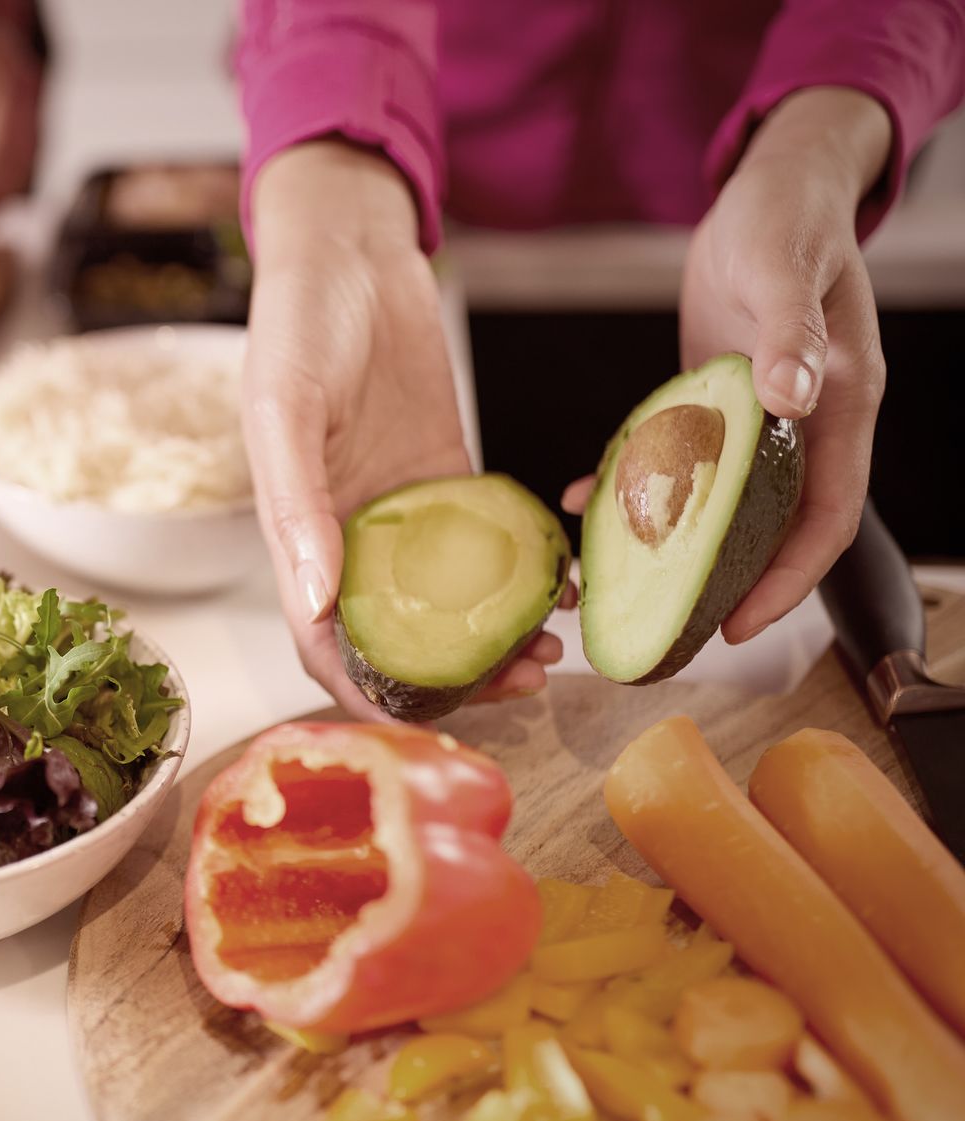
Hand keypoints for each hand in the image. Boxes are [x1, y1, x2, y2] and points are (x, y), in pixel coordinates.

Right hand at [247, 142, 566, 721]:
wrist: (349, 246)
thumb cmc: (298, 316)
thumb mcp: (285, 404)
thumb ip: (294, 502)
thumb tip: (314, 597)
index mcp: (295, 530)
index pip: (321, 639)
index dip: (364, 689)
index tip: (421, 719)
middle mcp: (348, 533)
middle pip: (393, 635)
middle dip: (453, 677)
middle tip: (524, 683)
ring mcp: (399, 508)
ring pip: (445, 602)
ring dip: (493, 636)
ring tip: (554, 649)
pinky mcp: (443, 473)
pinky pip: (484, 540)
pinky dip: (520, 570)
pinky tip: (567, 582)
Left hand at [563, 87, 890, 643]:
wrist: (770, 188)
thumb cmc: (789, 220)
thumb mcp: (784, 272)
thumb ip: (792, 338)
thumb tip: (793, 399)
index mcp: (838, 409)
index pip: (825, 520)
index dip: (789, 581)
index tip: (740, 624)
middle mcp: (803, 425)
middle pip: (772, 531)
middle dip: (725, 585)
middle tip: (667, 631)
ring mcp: (759, 418)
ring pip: (720, 505)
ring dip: (670, 545)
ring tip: (611, 582)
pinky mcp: (716, 404)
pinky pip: (680, 463)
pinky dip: (636, 486)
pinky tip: (583, 499)